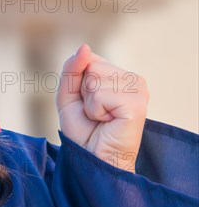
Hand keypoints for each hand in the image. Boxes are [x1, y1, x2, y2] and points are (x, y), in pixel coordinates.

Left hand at [56, 44, 149, 172]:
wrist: (92, 160)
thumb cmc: (83, 131)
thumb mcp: (68, 95)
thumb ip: (72, 68)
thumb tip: (85, 47)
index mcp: (120, 75)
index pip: (88, 59)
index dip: (77, 83)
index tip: (87, 103)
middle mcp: (133, 79)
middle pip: (91, 67)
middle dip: (83, 93)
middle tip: (94, 114)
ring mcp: (139, 90)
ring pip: (94, 79)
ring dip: (89, 103)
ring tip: (101, 119)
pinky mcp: (137, 103)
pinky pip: (100, 94)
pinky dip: (95, 111)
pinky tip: (108, 122)